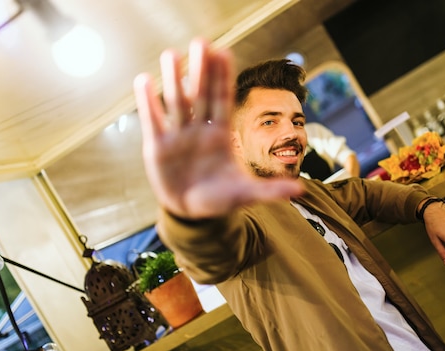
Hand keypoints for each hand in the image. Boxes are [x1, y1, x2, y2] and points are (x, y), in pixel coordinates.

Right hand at [133, 39, 303, 219]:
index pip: (223, 101)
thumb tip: (300, 191)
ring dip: (173, 79)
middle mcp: (200, 130)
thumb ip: (270, 190)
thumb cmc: (220, 199)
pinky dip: (148, 102)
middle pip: (200, 95)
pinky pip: (153, 121)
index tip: (224, 52)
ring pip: (176, 103)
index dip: (223, 78)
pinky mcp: (157, 146)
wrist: (191, 213)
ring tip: (172, 54)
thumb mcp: (246, 194)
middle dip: (201, 70)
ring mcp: (178, 136)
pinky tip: (144, 80)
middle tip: (201, 42)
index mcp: (221, 135)